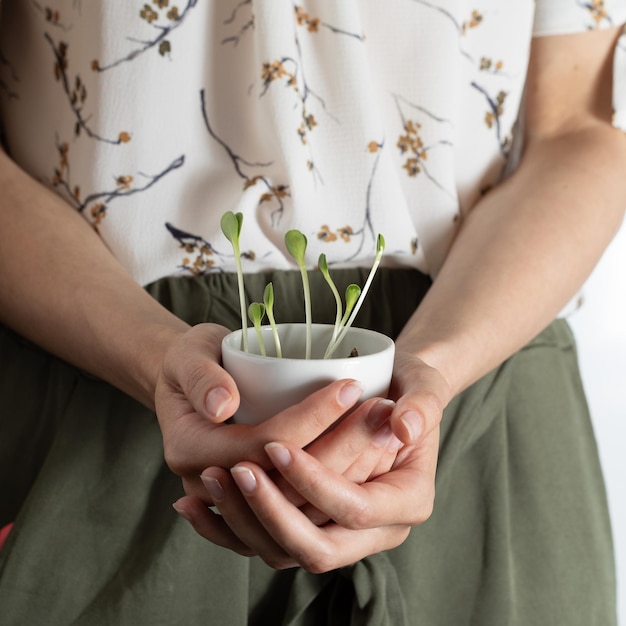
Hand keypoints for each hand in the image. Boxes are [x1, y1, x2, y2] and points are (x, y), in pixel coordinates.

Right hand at [154, 323, 370, 500]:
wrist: (187, 382)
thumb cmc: (192, 358)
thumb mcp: (189, 352)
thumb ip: (201, 376)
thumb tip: (222, 404)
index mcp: (190, 448)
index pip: (262, 443)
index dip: (309, 419)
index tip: (350, 387)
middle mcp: (208, 481)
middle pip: (286, 480)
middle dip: (340, 447)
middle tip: (382, 411)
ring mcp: (232, 496)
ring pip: (298, 501)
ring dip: (347, 470)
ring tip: (386, 432)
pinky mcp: (253, 497)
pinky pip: (299, 505)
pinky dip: (336, 483)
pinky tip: (372, 458)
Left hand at [173, 350, 450, 570]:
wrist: (391, 395)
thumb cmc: (405, 384)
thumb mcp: (421, 381)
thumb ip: (423, 401)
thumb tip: (404, 426)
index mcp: (408, 502)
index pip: (355, 509)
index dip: (315, 482)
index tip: (276, 444)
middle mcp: (376, 531)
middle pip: (316, 548)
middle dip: (272, 512)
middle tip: (237, 468)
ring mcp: (339, 534)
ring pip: (283, 552)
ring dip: (242, 522)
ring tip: (209, 479)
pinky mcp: (308, 525)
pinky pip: (264, 543)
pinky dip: (226, 530)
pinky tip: (192, 505)